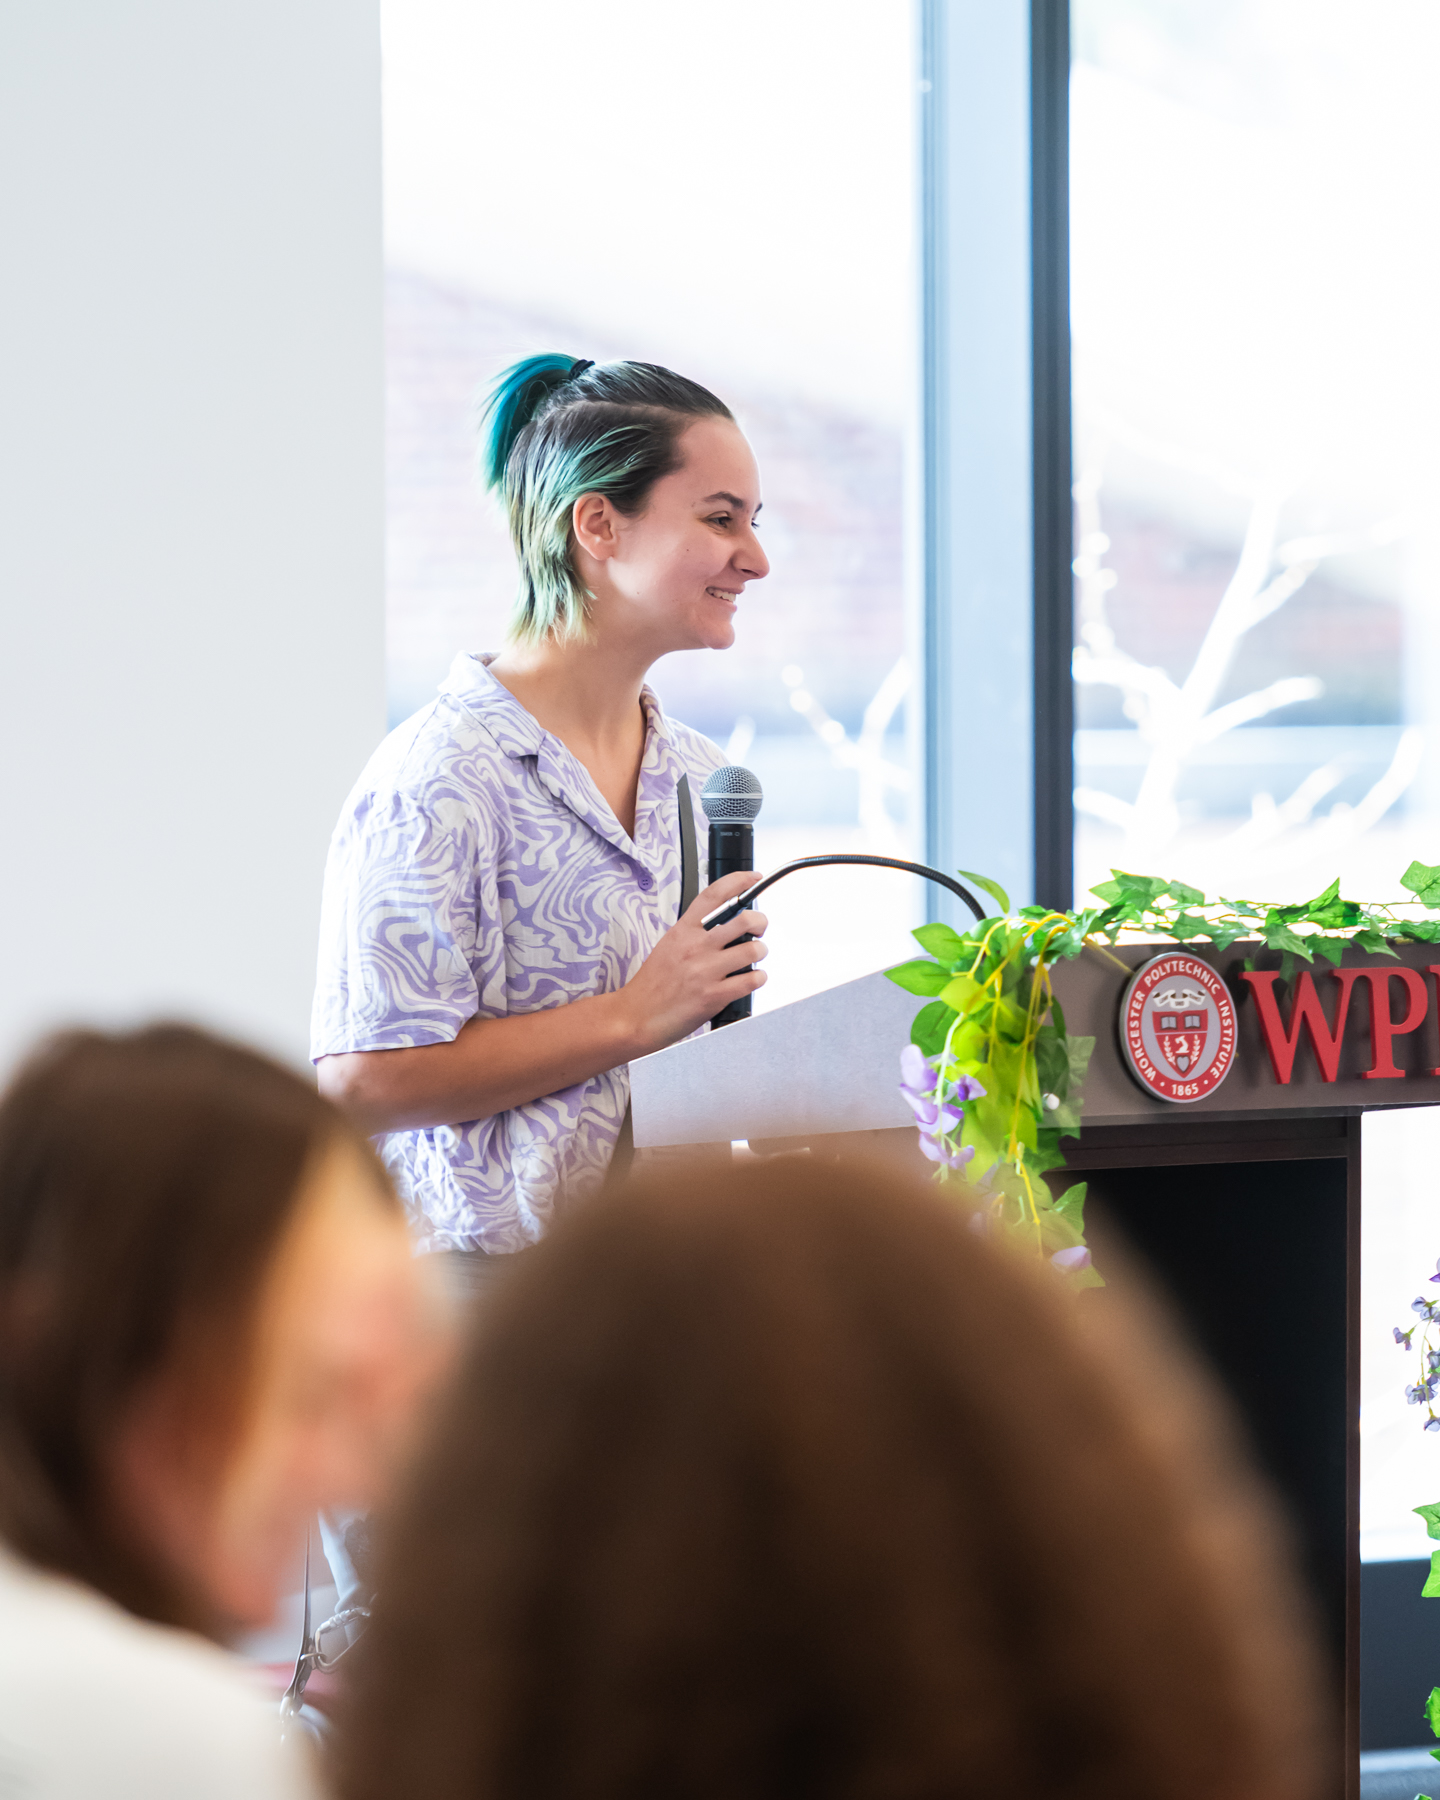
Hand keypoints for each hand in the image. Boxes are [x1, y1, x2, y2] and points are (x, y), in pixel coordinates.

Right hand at [616, 870, 768, 1055]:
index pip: (714, 895)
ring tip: (753, 958)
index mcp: (683, 931)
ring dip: (760, 952)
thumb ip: (693, 932)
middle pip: (744, 919)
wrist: (636, 1016)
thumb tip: (722, 922)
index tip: (752, 878)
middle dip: (760, 922)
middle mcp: (695, 947)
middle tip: (758, 930)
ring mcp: (706, 971)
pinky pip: (752, 980)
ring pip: (753, 950)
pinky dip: (758, 978)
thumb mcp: (669, 945)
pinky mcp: (714, 996)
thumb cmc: (653, 985)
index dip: (738, 881)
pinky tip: (750, 979)